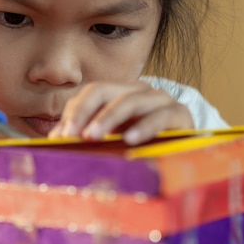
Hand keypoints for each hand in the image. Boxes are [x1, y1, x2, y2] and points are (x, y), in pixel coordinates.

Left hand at [49, 81, 193, 144]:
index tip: (61, 136)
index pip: (90, 93)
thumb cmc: (144, 146)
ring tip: (93, 136)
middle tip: (73, 135)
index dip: (74, 111)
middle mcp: (138, 91)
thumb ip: (86, 135)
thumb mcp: (112, 140)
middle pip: (104, 90)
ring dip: (109, 118)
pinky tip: (129, 140)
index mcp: (119, 93)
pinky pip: (160, 116)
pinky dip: (144, 127)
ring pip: (129, 101)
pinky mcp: (181, 114)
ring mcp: (160, 99)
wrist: (188, 152)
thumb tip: (55, 139)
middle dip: (85, 111)